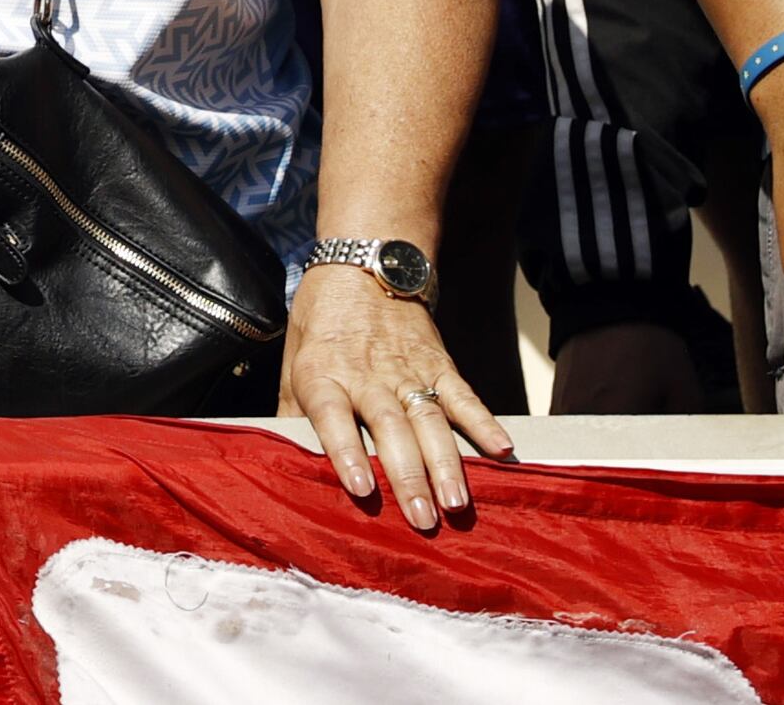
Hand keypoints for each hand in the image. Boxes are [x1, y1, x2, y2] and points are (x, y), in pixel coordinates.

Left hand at [279, 262, 512, 530]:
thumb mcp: (292, 358)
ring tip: (457, 504)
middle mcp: (367, 374)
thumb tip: (281, 456)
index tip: (360, 488)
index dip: (345, 452)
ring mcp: (408, 369)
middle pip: (390, 428)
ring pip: (430, 420)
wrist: (362, 264)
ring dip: (446, 463)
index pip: (333, 415)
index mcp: (324, 373)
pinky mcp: (440, 364)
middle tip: (422, 520)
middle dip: (408, 476)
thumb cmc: (321, 320)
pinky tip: (502, 450)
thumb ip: (293, 409)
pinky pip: (464, 396)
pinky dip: (484, 422)